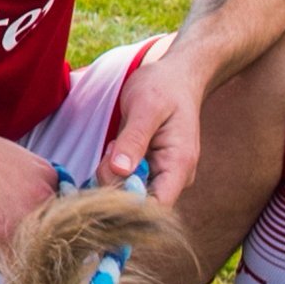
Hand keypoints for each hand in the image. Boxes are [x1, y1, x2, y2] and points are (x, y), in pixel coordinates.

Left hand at [99, 52, 209, 194]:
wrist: (174, 76)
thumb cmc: (163, 87)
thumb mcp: (145, 107)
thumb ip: (133, 139)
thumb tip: (119, 170)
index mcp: (179, 165)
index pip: (157, 206)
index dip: (128, 207)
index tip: (105, 185)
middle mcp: (172, 177)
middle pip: (139, 203)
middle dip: (114, 186)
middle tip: (109, 152)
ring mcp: (160, 174)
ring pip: (128, 193)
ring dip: (111, 176)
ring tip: (114, 144)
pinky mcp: (147, 169)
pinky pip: (126, 181)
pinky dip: (112, 171)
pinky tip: (112, 148)